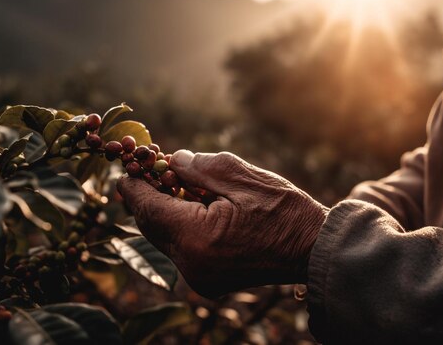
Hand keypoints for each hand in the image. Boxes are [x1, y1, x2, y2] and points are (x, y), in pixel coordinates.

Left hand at [117, 150, 327, 296]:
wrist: (315, 250)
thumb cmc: (285, 212)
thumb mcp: (242, 177)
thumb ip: (199, 166)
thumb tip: (171, 160)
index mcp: (196, 238)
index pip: (147, 208)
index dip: (133, 184)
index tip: (126, 165)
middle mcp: (191, 264)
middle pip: (151, 226)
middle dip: (148, 196)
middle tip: (150, 170)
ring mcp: (200, 277)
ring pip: (165, 239)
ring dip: (165, 211)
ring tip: (176, 184)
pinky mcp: (209, 281)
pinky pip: (182, 250)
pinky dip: (181, 227)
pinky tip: (194, 206)